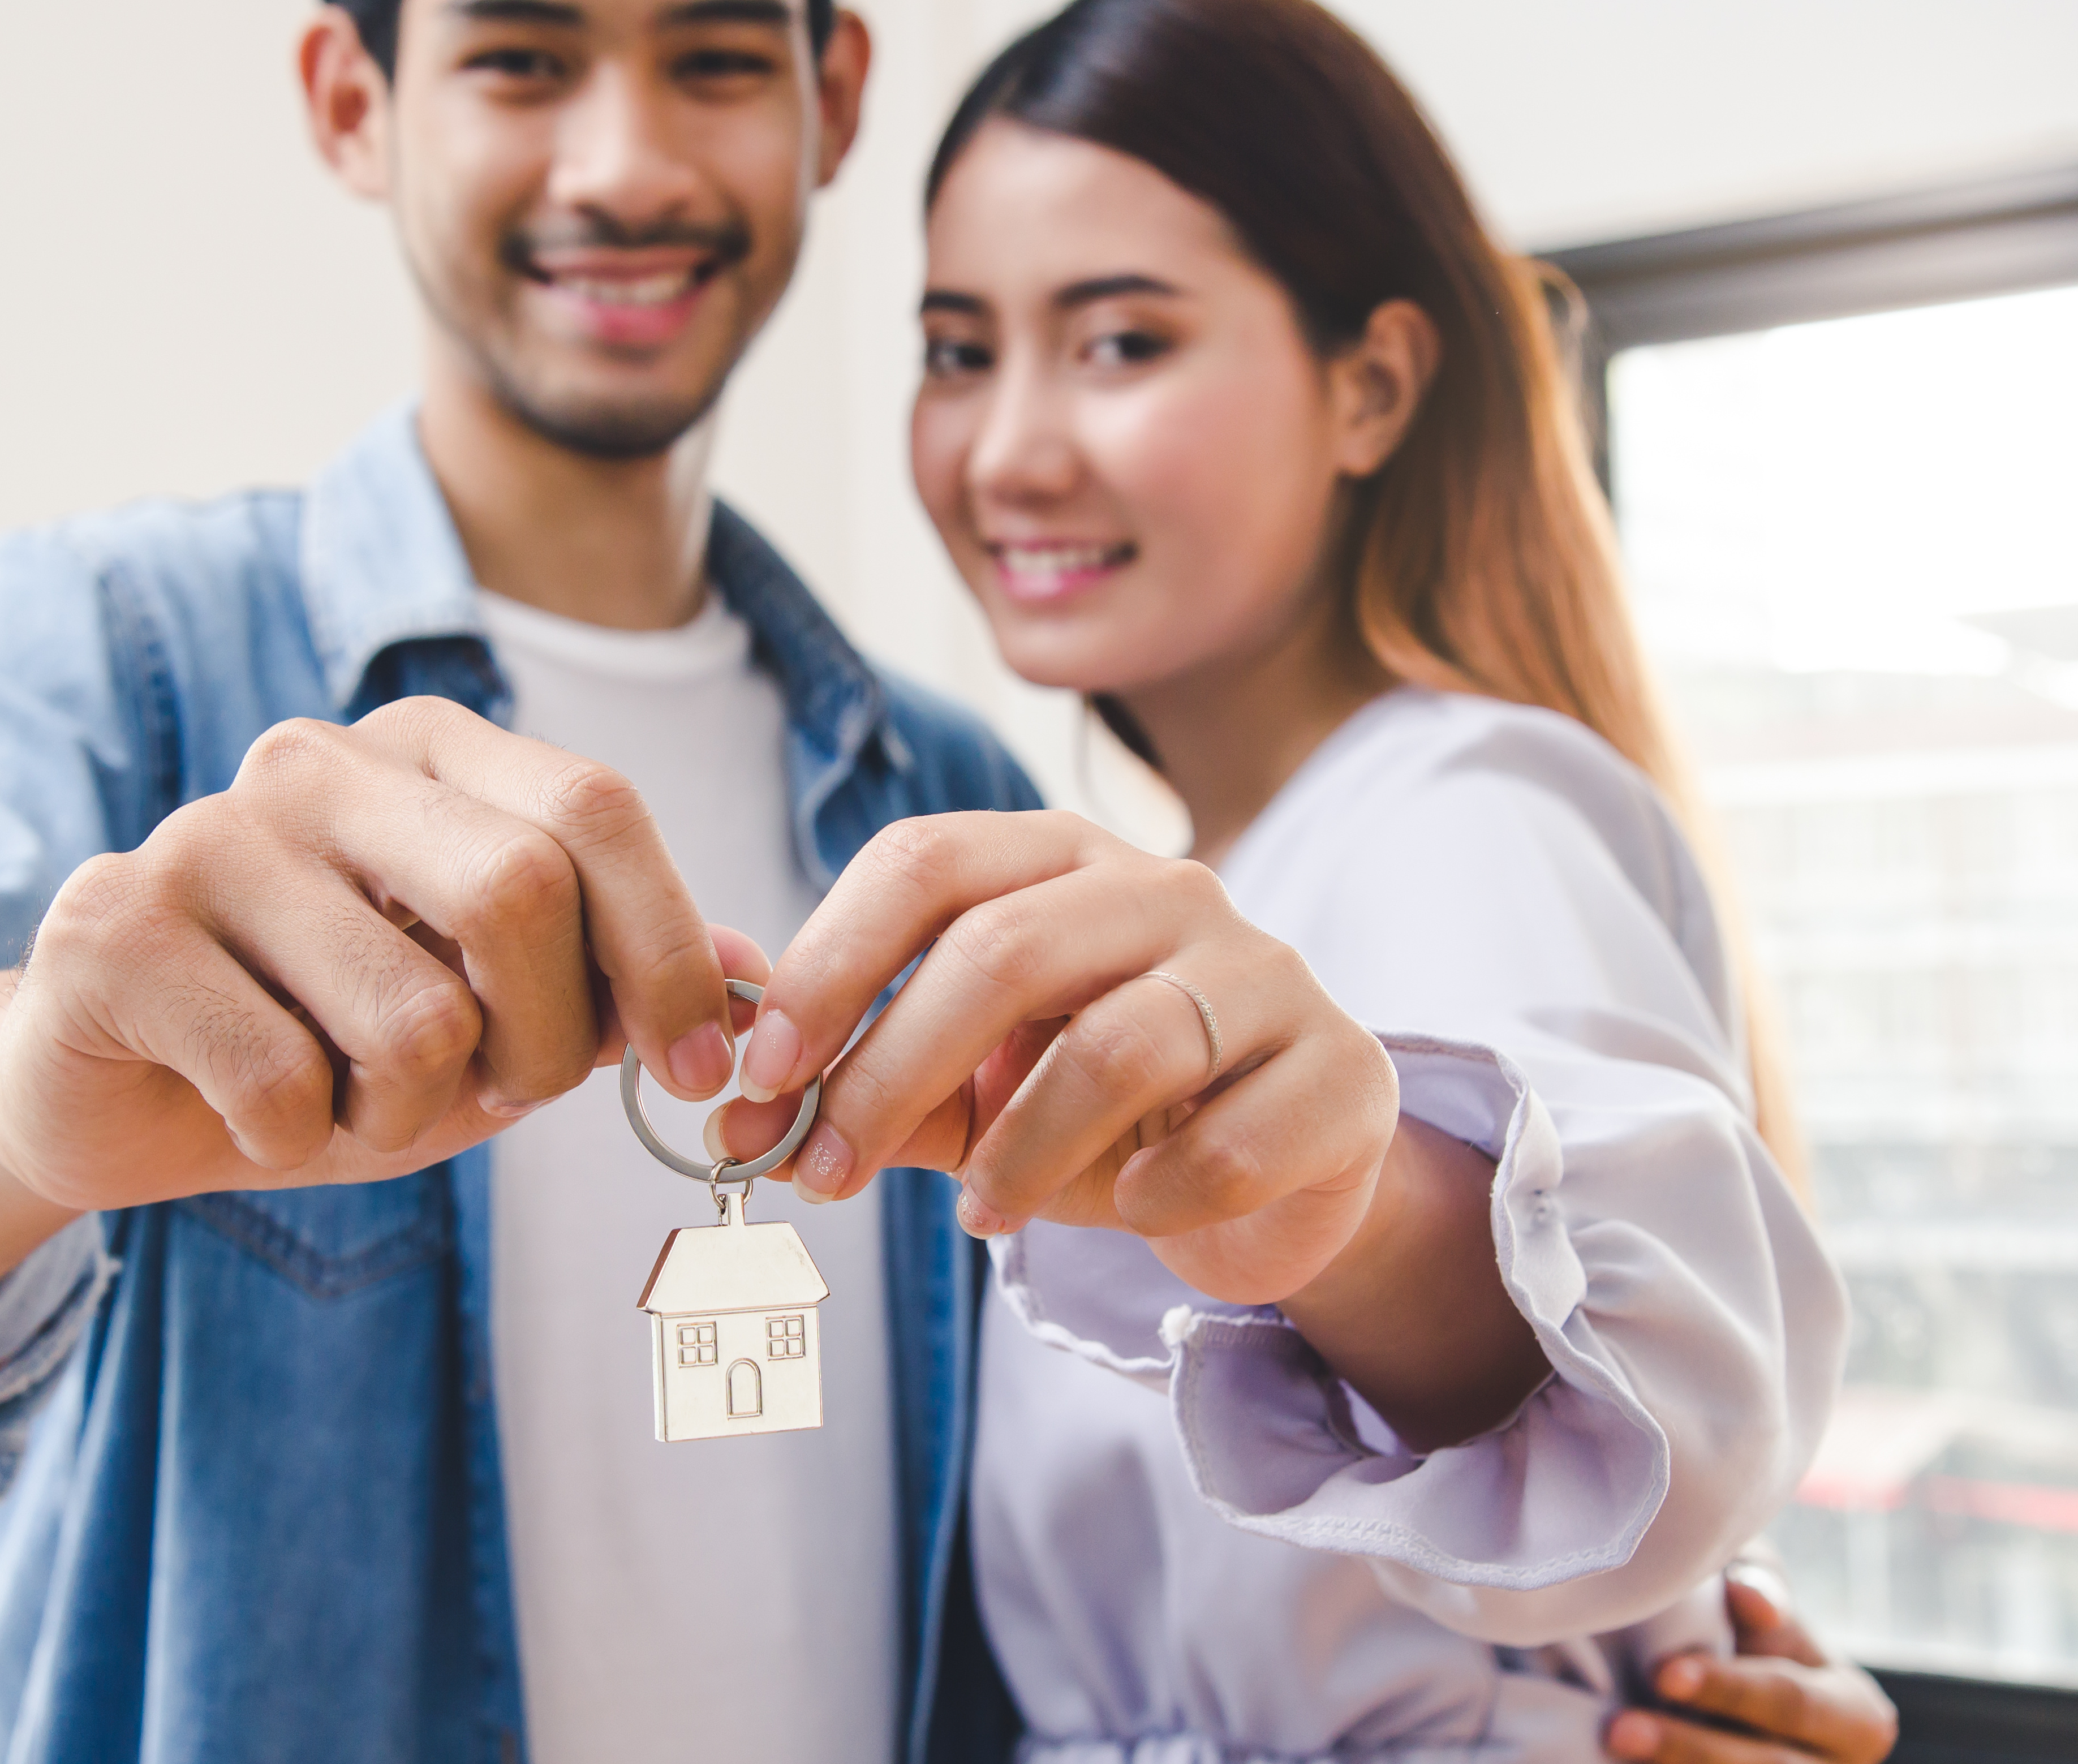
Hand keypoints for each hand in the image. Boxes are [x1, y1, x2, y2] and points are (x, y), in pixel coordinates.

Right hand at [0, 695, 747, 1210]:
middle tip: (503, 1098)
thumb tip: (753, 969)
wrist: (104, 1090)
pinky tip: (251, 1112)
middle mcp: (314, 762)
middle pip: (520, 891)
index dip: (666, 950)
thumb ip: (615, 982)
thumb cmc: (321, 1043)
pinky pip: (282, 1080)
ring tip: (348, 1100)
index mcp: (424, 752)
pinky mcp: (112, 928)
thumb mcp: (494, 1016)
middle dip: (547, 1042)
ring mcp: (204, 836)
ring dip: (409, 1112)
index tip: (698, 1072)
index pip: (595, 808)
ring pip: (411, 1015)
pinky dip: (295, 1138)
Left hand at [721, 810, 1397, 1302]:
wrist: (1277, 1176)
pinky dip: (1156, 1193)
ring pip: (1114, 1047)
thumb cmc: (1099, 1115)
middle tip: (824, 1170)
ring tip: (978, 1217)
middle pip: (1002, 949)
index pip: (925, 862)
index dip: (830, 962)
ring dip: (1018, 1151)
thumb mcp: (972, 1090)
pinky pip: (1225, 1140)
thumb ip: (862, 1084)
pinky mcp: (1340, 1071)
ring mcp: (1265, 971)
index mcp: (1059, 859)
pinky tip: (1132, 1210)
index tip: (763, 1071)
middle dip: (891, 1070)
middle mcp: (1164, 888)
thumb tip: (737, 1115)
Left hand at [1604, 1569, 1896, 1762]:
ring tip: (1614, 1746)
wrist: (1730, 1684)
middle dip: (1687, 1748)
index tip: (1663, 1674)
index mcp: (1854, 1714)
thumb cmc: (1744, 1622)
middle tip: (1619, 1730)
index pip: (1790, 1701)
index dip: (1729, 1690)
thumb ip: (1758, 1587)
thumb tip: (1750, 1598)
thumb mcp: (1757, 1590)